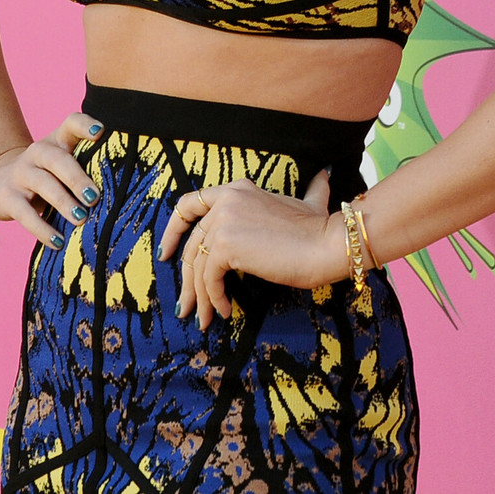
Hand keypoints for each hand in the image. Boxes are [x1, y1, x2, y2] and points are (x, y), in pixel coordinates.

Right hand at [0, 112, 102, 249]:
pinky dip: (42, 228)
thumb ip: (87, 166)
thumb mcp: (61, 164)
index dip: (84, 125)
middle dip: (77, 178)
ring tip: (81, 219)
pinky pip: (24, 213)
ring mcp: (20, 174)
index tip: (100, 132)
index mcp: (56, 141)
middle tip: (95, 198)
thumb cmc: (45, 174)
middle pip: (57, 159)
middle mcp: (37, 153)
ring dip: (62, 202)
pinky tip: (58, 242)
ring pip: (42, 184)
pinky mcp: (7, 197)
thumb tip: (126, 192)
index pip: (71, 123)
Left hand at [156, 168, 347, 328]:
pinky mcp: (227, 244)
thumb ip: (310, 190)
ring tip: (204, 318)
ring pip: (198, 265)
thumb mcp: (309, 203)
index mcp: (237, 190)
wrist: (328, 244)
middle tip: (188, 305)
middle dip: (187, 279)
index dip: (173, 230)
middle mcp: (225, 200)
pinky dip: (214, 298)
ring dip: (199, 296)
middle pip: (192, 244)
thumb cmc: (320, 229)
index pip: (190, 204)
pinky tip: (225, 311)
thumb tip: (324, 175)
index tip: (166, 253)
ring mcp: (224, 221)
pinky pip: (209, 278)